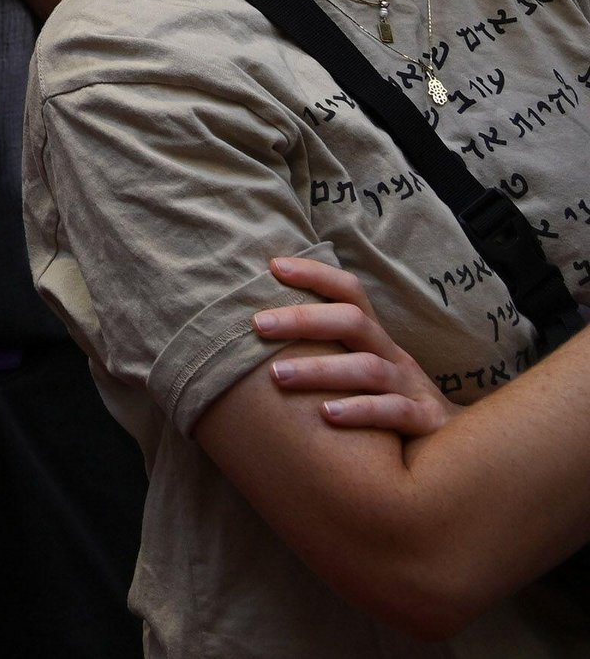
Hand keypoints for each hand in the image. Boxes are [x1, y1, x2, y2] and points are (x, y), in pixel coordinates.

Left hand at [256, 255, 452, 437]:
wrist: (460, 451)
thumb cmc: (391, 404)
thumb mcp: (361, 371)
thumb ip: (325, 351)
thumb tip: (259, 330)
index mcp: (375, 339)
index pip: (349, 292)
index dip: (315, 274)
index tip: (273, 266)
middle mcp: (393, 355)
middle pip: (353, 322)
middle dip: (303, 319)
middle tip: (257, 324)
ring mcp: (411, 387)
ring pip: (368, 368)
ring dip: (320, 370)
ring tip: (277, 375)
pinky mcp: (425, 421)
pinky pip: (394, 413)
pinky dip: (360, 411)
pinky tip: (326, 415)